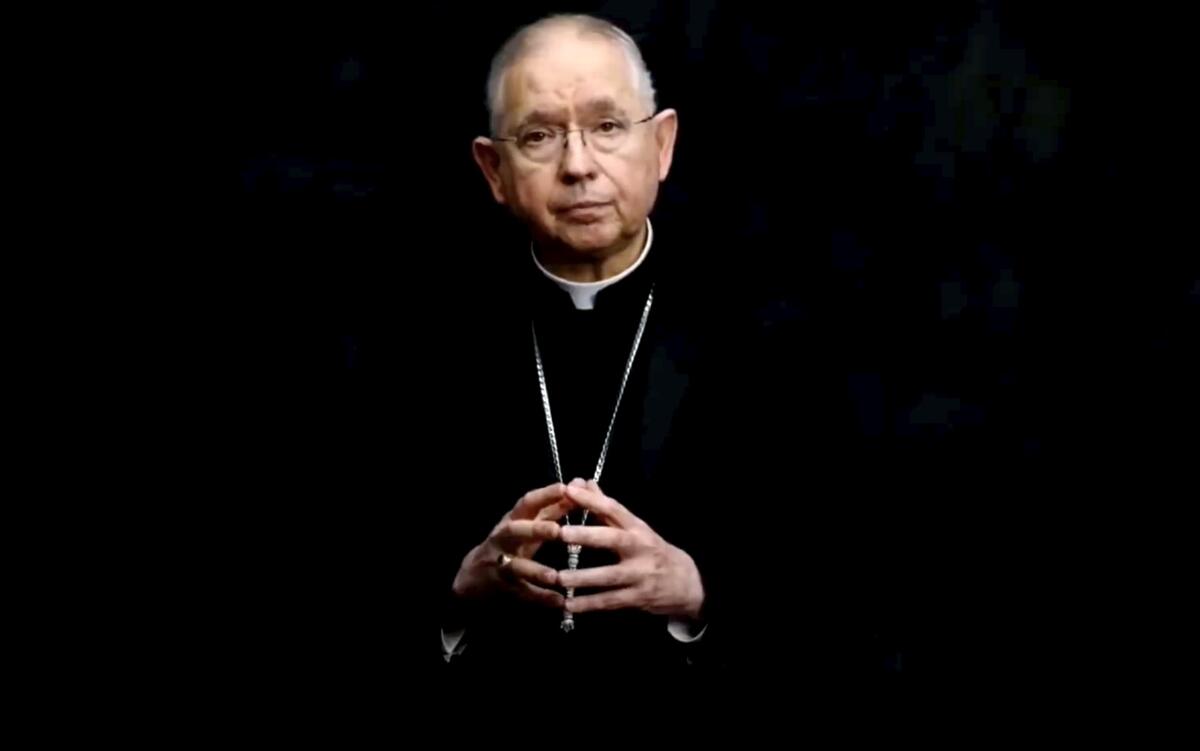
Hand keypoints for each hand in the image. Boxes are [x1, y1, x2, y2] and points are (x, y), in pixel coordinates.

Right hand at [451, 481, 574, 608]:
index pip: (527, 503)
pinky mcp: (502, 587)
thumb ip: (554, 506)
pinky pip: (522, 594)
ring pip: (515, 566)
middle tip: (556, 530)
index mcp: (513, 520)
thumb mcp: (528, 523)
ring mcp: (500, 564)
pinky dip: (540, 598)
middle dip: (534, 530)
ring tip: (555, 576)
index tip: (565, 488)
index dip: (544, 495)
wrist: (473, 578)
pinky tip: (559, 602)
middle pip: (515, 531)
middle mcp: (503, 539)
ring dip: (535, 570)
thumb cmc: (510, 544)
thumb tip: (580, 482)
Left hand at [557, 480, 704, 619]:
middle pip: (613, 539)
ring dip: (583, 578)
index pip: (614, 509)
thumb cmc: (653, 551)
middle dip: (587, 536)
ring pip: (610, 576)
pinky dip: (589, 604)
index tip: (567, 490)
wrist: (688, 584)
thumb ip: (607, 509)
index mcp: (637, 528)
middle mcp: (640, 548)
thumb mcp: (636, 529)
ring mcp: (641, 575)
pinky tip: (569, 606)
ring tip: (557, 578)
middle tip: (561, 533)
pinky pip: (611, 601)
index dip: (591, 499)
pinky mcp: (639, 598)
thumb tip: (584, 483)